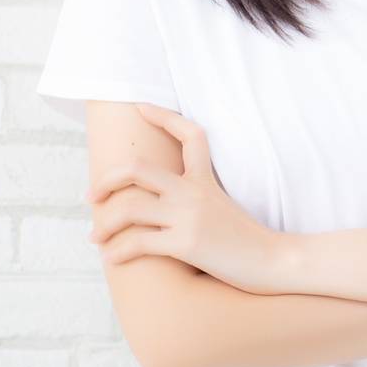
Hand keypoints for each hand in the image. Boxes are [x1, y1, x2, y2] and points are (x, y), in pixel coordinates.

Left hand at [85, 102, 285, 295]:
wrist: (273, 260)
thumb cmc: (248, 239)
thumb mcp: (223, 207)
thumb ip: (197, 198)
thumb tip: (164, 203)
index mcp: (206, 180)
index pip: (189, 135)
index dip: (164, 116)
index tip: (141, 107)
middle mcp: (194, 192)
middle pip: (138, 169)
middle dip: (107, 180)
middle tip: (93, 196)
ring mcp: (189, 216)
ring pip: (128, 208)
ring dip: (104, 224)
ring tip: (96, 236)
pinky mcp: (186, 243)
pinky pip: (138, 243)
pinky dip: (117, 252)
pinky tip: (113, 258)